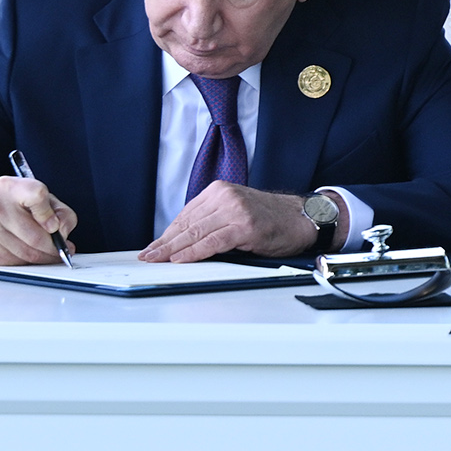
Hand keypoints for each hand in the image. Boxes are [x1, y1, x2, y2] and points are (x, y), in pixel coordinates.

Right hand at [0, 176, 75, 264]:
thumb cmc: (13, 206)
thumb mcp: (39, 197)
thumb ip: (59, 211)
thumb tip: (63, 232)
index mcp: (9, 187)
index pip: (37, 196)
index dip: (49, 213)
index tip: (54, 224)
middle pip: (35, 236)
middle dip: (54, 246)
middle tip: (63, 247)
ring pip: (28, 254)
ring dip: (45, 257)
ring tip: (50, 251)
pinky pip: (18, 263)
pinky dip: (30, 262)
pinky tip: (32, 254)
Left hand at [141, 181, 323, 262]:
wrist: (303, 218)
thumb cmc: (270, 219)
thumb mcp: (236, 212)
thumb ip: (211, 221)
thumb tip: (180, 242)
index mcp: (220, 190)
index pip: (185, 215)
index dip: (166, 234)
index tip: (153, 247)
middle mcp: (226, 196)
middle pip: (187, 224)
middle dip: (164, 243)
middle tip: (147, 256)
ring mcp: (236, 210)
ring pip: (195, 233)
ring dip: (172, 250)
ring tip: (157, 260)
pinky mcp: (245, 226)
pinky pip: (212, 242)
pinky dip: (193, 252)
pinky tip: (180, 259)